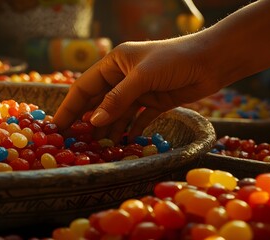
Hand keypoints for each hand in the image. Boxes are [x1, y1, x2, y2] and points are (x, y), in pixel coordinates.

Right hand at [53, 37, 218, 141]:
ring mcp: (139, 90)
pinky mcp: (154, 102)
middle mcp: (123, 77)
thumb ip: (117, 99)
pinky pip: (137, 119)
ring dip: (109, 129)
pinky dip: (131, 130)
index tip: (57, 126)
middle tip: (73, 142)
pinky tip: (124, 143)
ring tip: (99, 148)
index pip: (85, 87)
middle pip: (99, 102)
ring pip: (117, 113)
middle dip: (87, 121)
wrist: (212, 60)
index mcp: (114, 63)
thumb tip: (93, 122)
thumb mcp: (141, 77)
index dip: (70, 106)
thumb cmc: (174, 60)